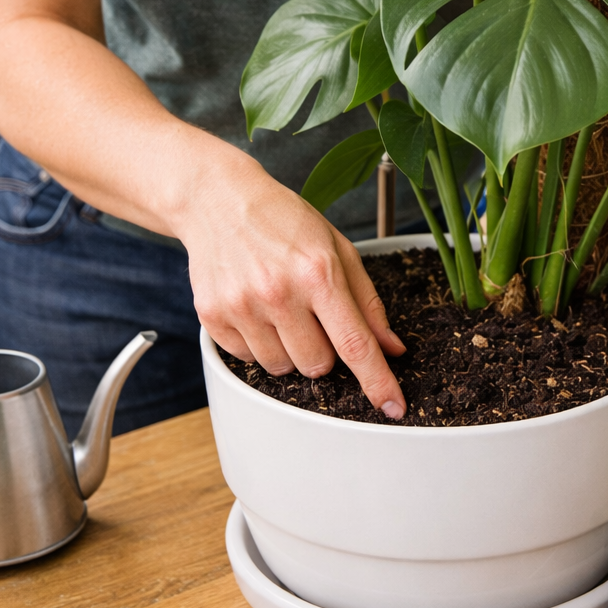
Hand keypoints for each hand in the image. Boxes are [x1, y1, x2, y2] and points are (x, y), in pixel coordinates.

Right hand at [175, 145, 407, 418]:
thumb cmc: (283, 220)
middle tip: (312, 314)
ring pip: (282, 368)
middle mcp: (279, 292)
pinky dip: (258, 343)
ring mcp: (242, 306)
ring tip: (280, 307)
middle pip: (318, 365)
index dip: (378, 381)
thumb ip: (367, 301)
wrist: (218, 199)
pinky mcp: (213, 316)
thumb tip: (391, 348)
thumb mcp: (337, 247)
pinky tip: (255, 307)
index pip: (355, 343)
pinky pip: (248, 360)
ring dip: (289, 349)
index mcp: (318, 272)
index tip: (393, 408)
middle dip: (323, 350)